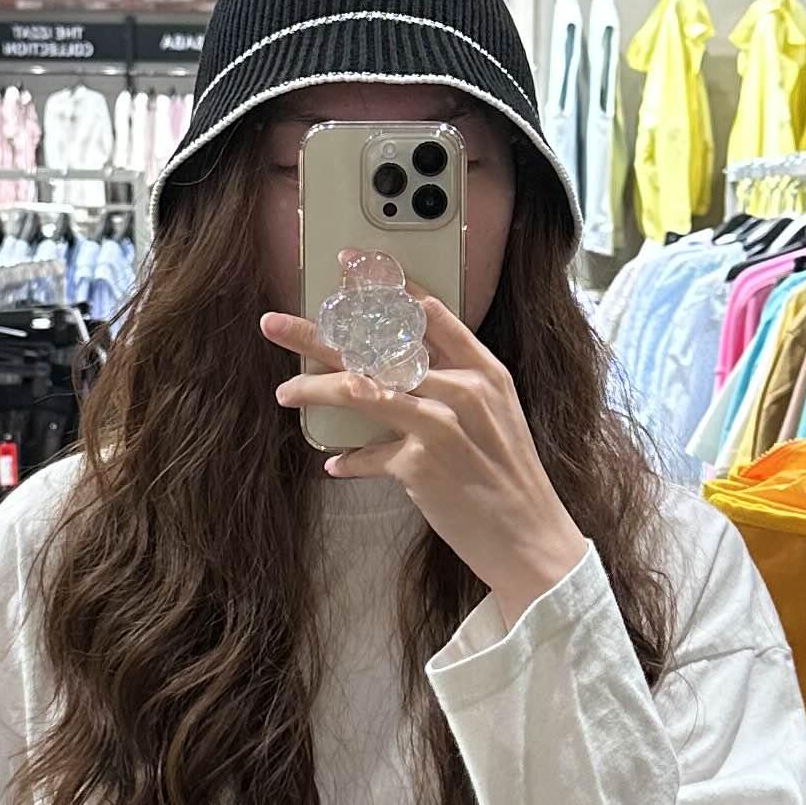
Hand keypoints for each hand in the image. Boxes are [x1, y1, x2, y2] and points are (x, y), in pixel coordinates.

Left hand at [264, 294, 588, 618]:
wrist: (530, 539)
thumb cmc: (508, 478)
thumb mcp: (493, 418)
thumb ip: (453, 387)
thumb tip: (398, 373)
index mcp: (485, 370)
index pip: (429, 312)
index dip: (385, 286)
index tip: (348, 265)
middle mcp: (463, 390)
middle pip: (379, 347)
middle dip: (319, 332)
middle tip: (275, 323)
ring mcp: (442, 425)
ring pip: (361, 390)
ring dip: (315, 389)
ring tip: (284, 390)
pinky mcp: (422, 464)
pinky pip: (369, 454)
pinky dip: (350, 459)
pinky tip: (335, 464)